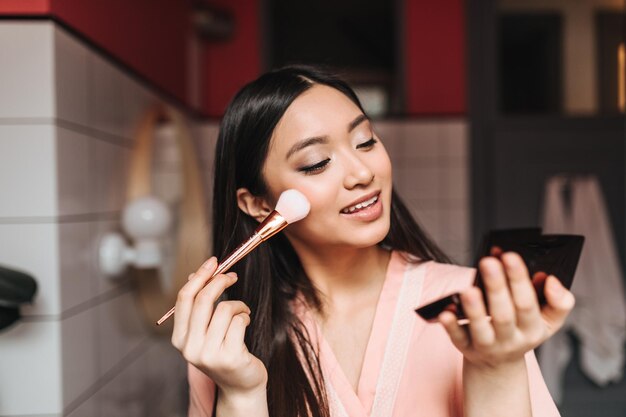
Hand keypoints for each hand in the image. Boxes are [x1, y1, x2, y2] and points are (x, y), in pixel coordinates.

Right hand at [171, 257, 267, 397]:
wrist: (240, 384)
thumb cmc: (224, 351)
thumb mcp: (206, 330)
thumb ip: (198, 306)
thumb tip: (193, 275)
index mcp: (179, 339)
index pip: (185, 299)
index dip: (200, 276)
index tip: (213, 261)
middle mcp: (190, 348)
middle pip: (203, 300)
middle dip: (220, 281)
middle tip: (232, 276)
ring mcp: (209, 354)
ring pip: (224, 309)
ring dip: (238, 305)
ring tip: (242, 312)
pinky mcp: (230, 357)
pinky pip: (239, 321)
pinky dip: (245, 316)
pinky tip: (245, 324)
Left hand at [438, 252, 574, 368]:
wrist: (500, 364)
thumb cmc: (522, 331)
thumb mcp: (549, 322)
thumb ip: (560, 301)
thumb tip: (551, 279)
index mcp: (533, 329)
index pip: (528, 304)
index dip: (519, 280)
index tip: (510, 256)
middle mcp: (510, 339)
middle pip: (504, 314)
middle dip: (497, 287)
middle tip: (489, 262)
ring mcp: (487, 346)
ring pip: (481, 329)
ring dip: (475, 309)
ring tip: (469, 289)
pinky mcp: (466, 349)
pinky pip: (458, 338)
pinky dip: (451, 325)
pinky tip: (446, 311)